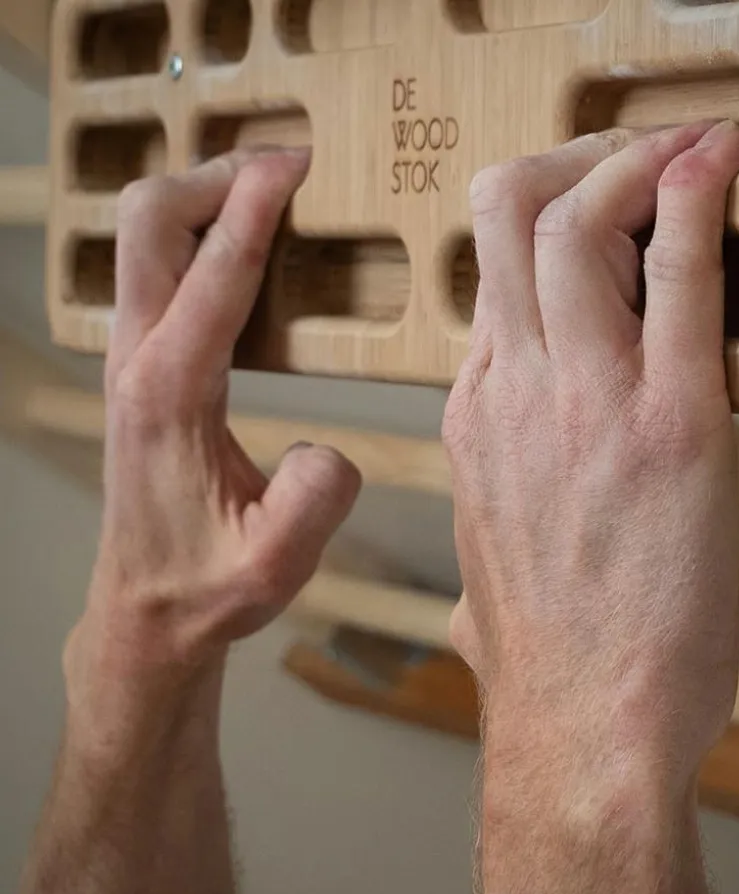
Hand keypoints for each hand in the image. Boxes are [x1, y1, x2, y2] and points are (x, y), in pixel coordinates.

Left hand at [68, 149, 360, 744]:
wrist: (147, 609)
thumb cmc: (206, 585)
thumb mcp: (278, 564)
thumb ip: (316, 502)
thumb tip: (332, 449)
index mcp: (170, 396)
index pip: (213, 276)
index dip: (254, 210)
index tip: (293, 163)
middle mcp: (138, 363)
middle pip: (149, 223)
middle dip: (214, 175)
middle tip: (285, 165)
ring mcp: (131, 360)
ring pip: (145, 238)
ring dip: (201, 197)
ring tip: (270, 191)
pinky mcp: (142, 368)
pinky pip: (159, 270)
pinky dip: (198, 236)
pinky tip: (246, 250)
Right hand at [444, 121, 738, 790]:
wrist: (582, 731)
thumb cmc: (550, 664)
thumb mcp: (486, 576)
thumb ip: (492, 533)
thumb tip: (496, 546)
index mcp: (475, 421)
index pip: (491, 278)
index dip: (545, 219)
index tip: (597, 208)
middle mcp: (512, 394)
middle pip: (510, 216)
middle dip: (573, 158)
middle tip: (632, 156)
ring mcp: (582, 404)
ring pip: (575, 222)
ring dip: (633, 163)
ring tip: (687, 151)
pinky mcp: (670, 427)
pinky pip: (673, 281)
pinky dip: (694, 203)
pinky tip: (715, 169)